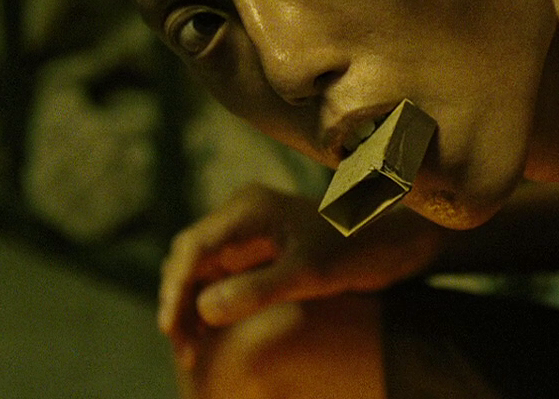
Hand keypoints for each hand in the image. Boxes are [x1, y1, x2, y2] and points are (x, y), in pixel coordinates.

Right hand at [158, 182, 443, 365]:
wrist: (387, 243)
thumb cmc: (354, 250)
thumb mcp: (309, 272)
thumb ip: (258, 289)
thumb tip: (203, 309)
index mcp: (249, 208)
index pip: (195, 245)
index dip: (176, 287)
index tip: (171, 328)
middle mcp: (241, 216)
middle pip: (191, 256)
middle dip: (179, 299)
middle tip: (183, 349)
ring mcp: (247, 233)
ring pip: (201, 269)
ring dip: (191, 305)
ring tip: (191, 350)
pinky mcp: (256, 251)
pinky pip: (220, 276)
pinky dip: (209, 304)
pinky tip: (209, 334)